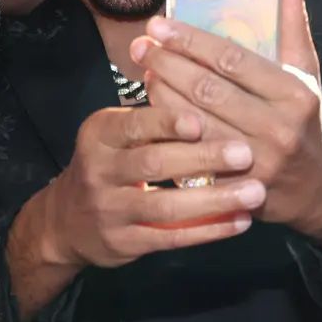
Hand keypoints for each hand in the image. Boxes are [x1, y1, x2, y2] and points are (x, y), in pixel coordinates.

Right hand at [28, 105, 259, 269]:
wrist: (66, 221)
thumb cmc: (108, 163)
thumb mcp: (114, 132)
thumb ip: (151, 115)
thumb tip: (204, 78)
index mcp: (100, 133)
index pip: (134, 124)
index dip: (167, 122)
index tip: (202, 120)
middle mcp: (100, 170)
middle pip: (153, 163)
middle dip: (202, 158)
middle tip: (245, 153)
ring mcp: (110, 210)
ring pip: (165, 205)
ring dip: (214, 199)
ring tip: (255, 192)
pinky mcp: (124, 243)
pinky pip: (171, 237)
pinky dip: (207, 230)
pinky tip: (239, 222)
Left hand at [132, 0, 321, 242]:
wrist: (317, 187)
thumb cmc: (306, 118)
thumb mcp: (306, 69)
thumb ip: (293, 19)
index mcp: (295, 94)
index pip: (233, 60)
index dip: (191, 41)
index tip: (161, 25)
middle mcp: (277, 128)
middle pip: (207, 90)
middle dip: (167, 64)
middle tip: (142, 45)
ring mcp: (255, 162)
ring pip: (193, 122)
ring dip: (162, 93)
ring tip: (145, 71)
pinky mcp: (235, 188)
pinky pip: (189, 153)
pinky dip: (167, 128)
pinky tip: (153, 107)